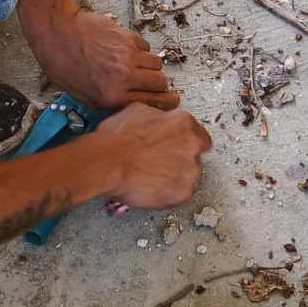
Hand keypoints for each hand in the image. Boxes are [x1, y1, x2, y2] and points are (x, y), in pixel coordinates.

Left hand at [37, 8, 177, 111]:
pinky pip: (146, 47)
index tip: (171, 100)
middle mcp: (124, 77)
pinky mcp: (128, 37)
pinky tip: (125, 51)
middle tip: (149, 82)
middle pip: (161, 82)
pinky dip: (140, 50)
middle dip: (157, 84)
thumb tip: (133, 104)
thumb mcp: (83, 96)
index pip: (155, 102)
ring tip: (135, 65)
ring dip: (150, 66)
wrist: (58, 32)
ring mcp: (128, 55)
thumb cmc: (63, 64)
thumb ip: (110, 102)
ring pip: (157, 63)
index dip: (167, 102)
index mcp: (113, 96)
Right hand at [91, 103, 210, 207]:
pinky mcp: (183, 192)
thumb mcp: (137, 111)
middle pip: (195, 157)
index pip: (200, 136)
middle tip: (160, 164)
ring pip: (188, 177)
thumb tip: (157, 120)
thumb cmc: (116, 139)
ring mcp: (190, 170)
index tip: (177, 149)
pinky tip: (152, 188)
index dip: (186, 144)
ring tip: (152, 177)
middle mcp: (192, 145)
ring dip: (175, 178)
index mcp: (183, 123)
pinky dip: (168, 194)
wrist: (107, 162)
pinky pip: (179, 195)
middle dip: (180, 161)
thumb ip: (157, 117)